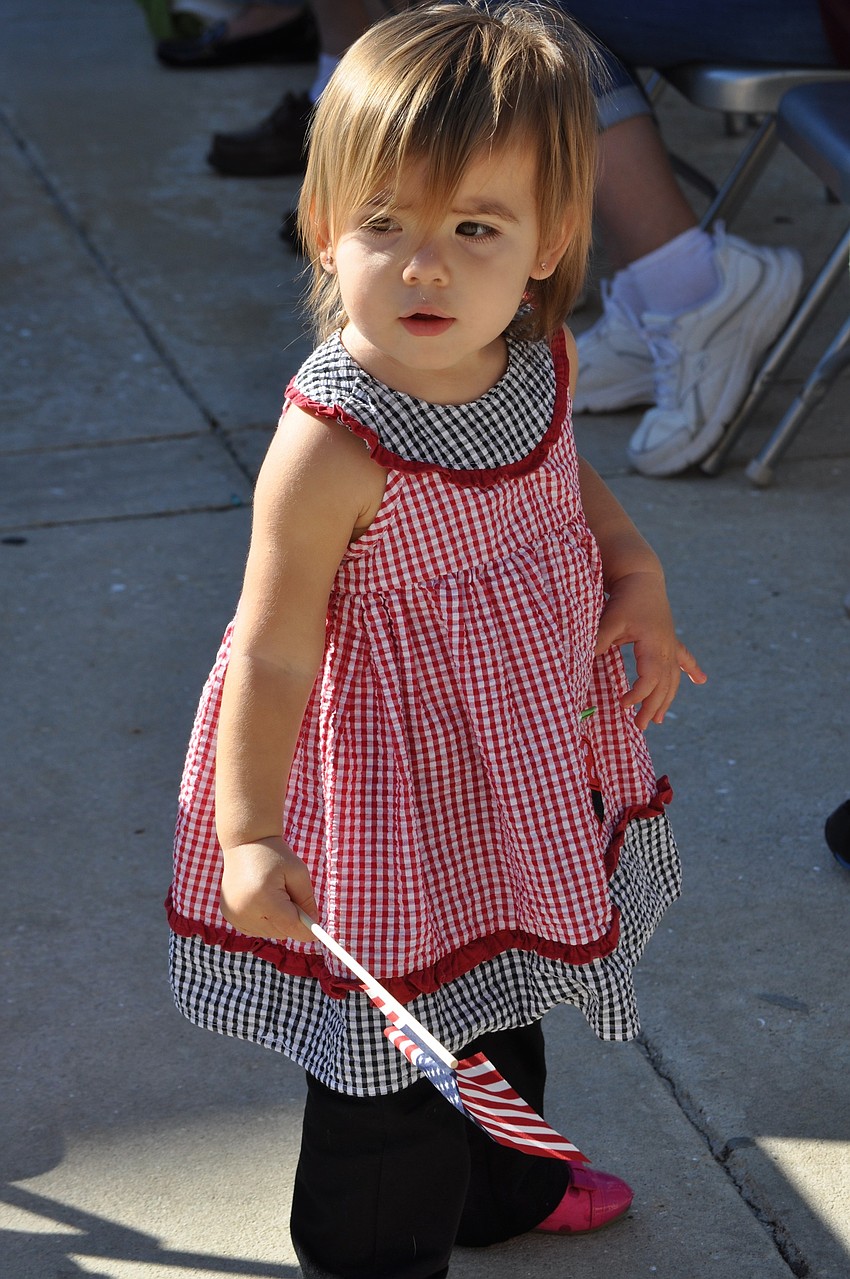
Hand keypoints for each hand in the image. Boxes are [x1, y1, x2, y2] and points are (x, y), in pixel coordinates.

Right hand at [219, 837, 318, 942]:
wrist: (245, 843)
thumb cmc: (275, 855)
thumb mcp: (298, 872)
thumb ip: (307, 899)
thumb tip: (314, 923)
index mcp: (264, 897)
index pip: (290, 927)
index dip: (306, 931)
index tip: (317, 933)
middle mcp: (245, 910)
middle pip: (281, 932)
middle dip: (291, 920)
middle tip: (290, 896)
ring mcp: (234, 915)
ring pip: (269, 933)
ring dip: (277, 921)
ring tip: (273, 894)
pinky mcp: (229, 916)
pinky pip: (256, 929)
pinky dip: (264, 920)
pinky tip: (262, 900)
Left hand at [595, 571, 705, 729]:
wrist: (641, 574)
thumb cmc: (625, 597)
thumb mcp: (609, 620)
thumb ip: (599, 641)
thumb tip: (585, 661)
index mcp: (654, 645)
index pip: (649, 680)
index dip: (637, 695)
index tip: (621, 704)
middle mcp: (667, 648)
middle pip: (663, 685)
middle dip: (652, 707)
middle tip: (640, 726)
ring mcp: (670, 643)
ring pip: (673, 678)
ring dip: (667, 698)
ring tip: (659, 718)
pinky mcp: (669, 637)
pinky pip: (683, 658)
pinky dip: (691, 669)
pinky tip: (701, 680)